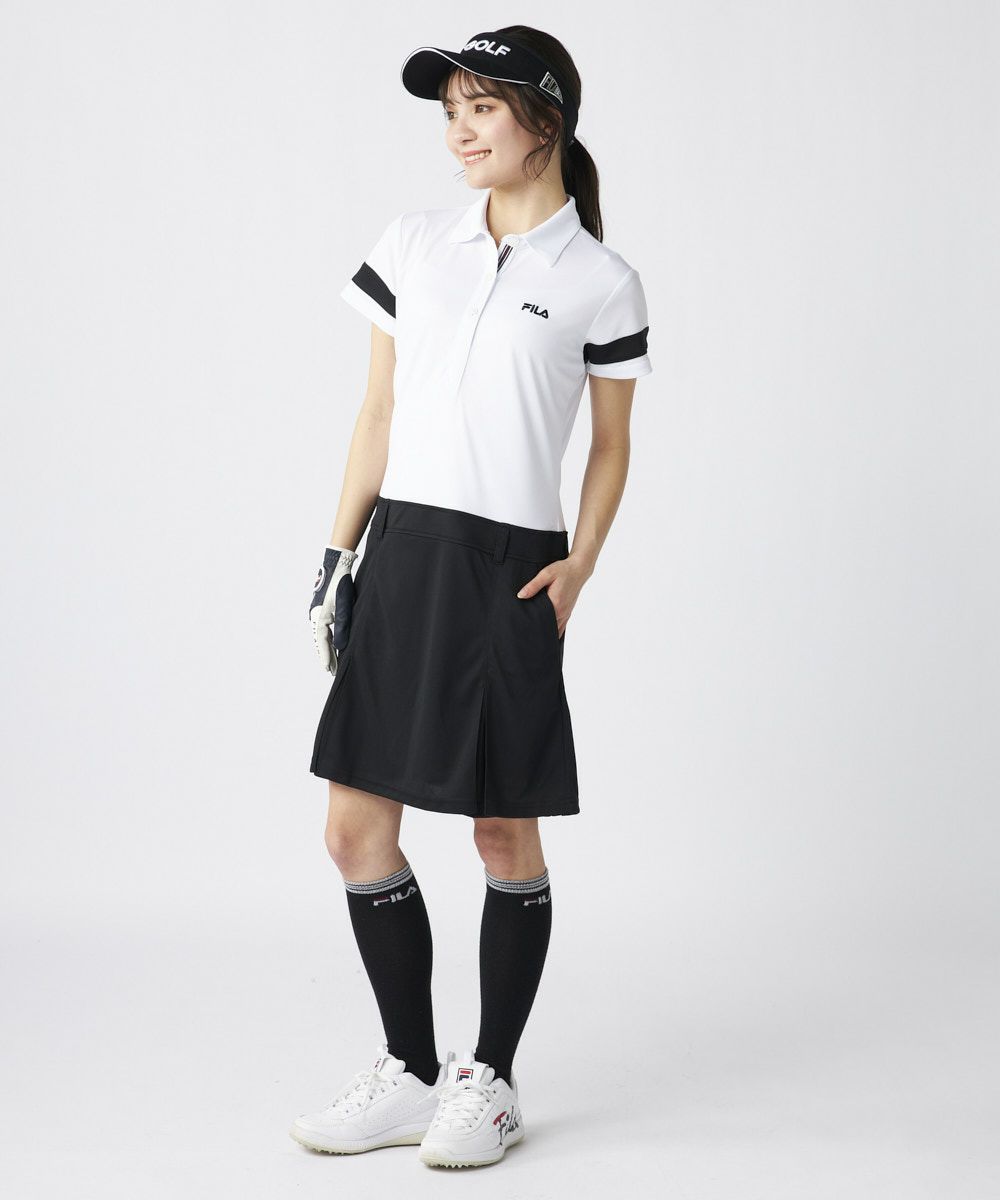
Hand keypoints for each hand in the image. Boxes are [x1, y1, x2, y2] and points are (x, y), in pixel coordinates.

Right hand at [309, 545, 358, 673]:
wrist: (335, 566)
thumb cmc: (340, 584)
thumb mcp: (344, 606)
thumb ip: (342, 627)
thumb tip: (339, 647)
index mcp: (319, 618)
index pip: (323, 643)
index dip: (326, 657)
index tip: (328, 670)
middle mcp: (315, 617)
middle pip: (321, 641)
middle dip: (326, 656)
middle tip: (331, 671)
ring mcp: (317, 613)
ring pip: (322, 636)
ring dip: (327, 648)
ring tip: (332, 661)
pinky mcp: (321, 609)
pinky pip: (323, 629)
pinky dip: (328, 639)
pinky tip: (333, 643)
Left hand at [515, 553, 589, 638]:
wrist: (579, 569)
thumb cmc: (563, 570)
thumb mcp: (546, 574)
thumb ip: (533, 586)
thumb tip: (520, 596)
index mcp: (555, 603)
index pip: (540, 620)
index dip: (530, 623)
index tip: (521, 626)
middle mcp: (562, 611)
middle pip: (547, 627)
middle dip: (536, 629)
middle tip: (524, 631)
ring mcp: (566, 613)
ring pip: (554, 629)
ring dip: (545, 631)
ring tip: (533, 633)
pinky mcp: (568, 612)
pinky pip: (561, 627)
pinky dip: (553, 630)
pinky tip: (546, 632)